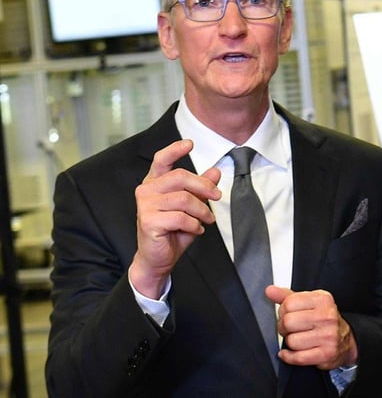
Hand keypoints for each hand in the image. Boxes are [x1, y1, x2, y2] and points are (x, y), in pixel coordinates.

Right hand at [130, 139, 220, 297]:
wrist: (158, 258)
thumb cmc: (173, 230)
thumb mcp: (192, 206)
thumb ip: (201, 188)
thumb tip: (215, 171)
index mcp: (155, 183)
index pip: (162, 160)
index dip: (175, 149)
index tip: (190, 143)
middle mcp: (146, 190)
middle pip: (181, 177)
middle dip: (204, 186)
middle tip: (217, 196)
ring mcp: (145, 205)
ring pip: (184, 199)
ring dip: (202, 210)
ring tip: (207, 219)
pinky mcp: (148, 221)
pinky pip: (180, 217)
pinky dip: (194, 224)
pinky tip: (196, 229)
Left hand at [266, 285, 357, 369]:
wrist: (345, 339)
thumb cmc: (323, 320)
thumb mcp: (308, 303)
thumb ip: (287, 296)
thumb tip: (269, 291)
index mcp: (322, 299)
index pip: (288, 304)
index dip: (283, 312)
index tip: (288, 315)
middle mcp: (327, 316)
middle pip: (288, 322)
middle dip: (284, 328)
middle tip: (291, 329)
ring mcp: (329, 335)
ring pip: (291, 341)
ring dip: (289, 343)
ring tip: (297, 339)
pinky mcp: (327, 353)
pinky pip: (297, 357)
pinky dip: (289, 357)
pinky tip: (290, 353)